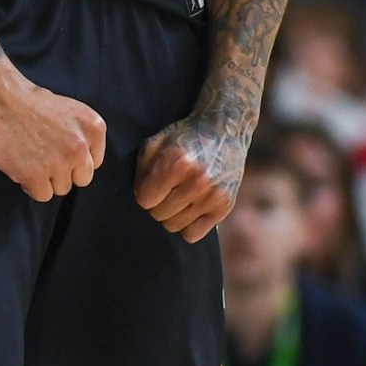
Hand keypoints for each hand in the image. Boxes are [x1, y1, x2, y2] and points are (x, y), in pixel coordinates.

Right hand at [0, 69, 103, 201]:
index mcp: (93, 127)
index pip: (93, 162)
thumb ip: (81, 135)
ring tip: (30, 158)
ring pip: (62, 188)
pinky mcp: (36, 175)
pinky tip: (21, 166)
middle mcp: (80, 146)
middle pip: (81, 179)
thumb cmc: (28, 102)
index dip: (73, 160)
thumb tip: (81, 161)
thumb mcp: (69, 110)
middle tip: (44, 157)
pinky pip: (43, 195)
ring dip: (46, 179)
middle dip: (64, 172)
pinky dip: (31, 185)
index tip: (57, 150)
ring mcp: (59, 162)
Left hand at [135, 112, 246, 241]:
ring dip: (172, 214)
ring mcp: (213, 196)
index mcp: (177, 163)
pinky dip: (188, 225)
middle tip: (167, 190)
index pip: (145, 200)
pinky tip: (191, 208)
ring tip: (180, 196)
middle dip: (158, 203)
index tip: (153, 184)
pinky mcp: (224, 207)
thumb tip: (140, 198)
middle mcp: (197, 181)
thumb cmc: (185, 136)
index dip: (145, 192)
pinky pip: (193, 235)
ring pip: (175, 226)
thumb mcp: (157, 142)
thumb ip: (142, 170)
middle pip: (159, 215)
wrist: (225, 130)